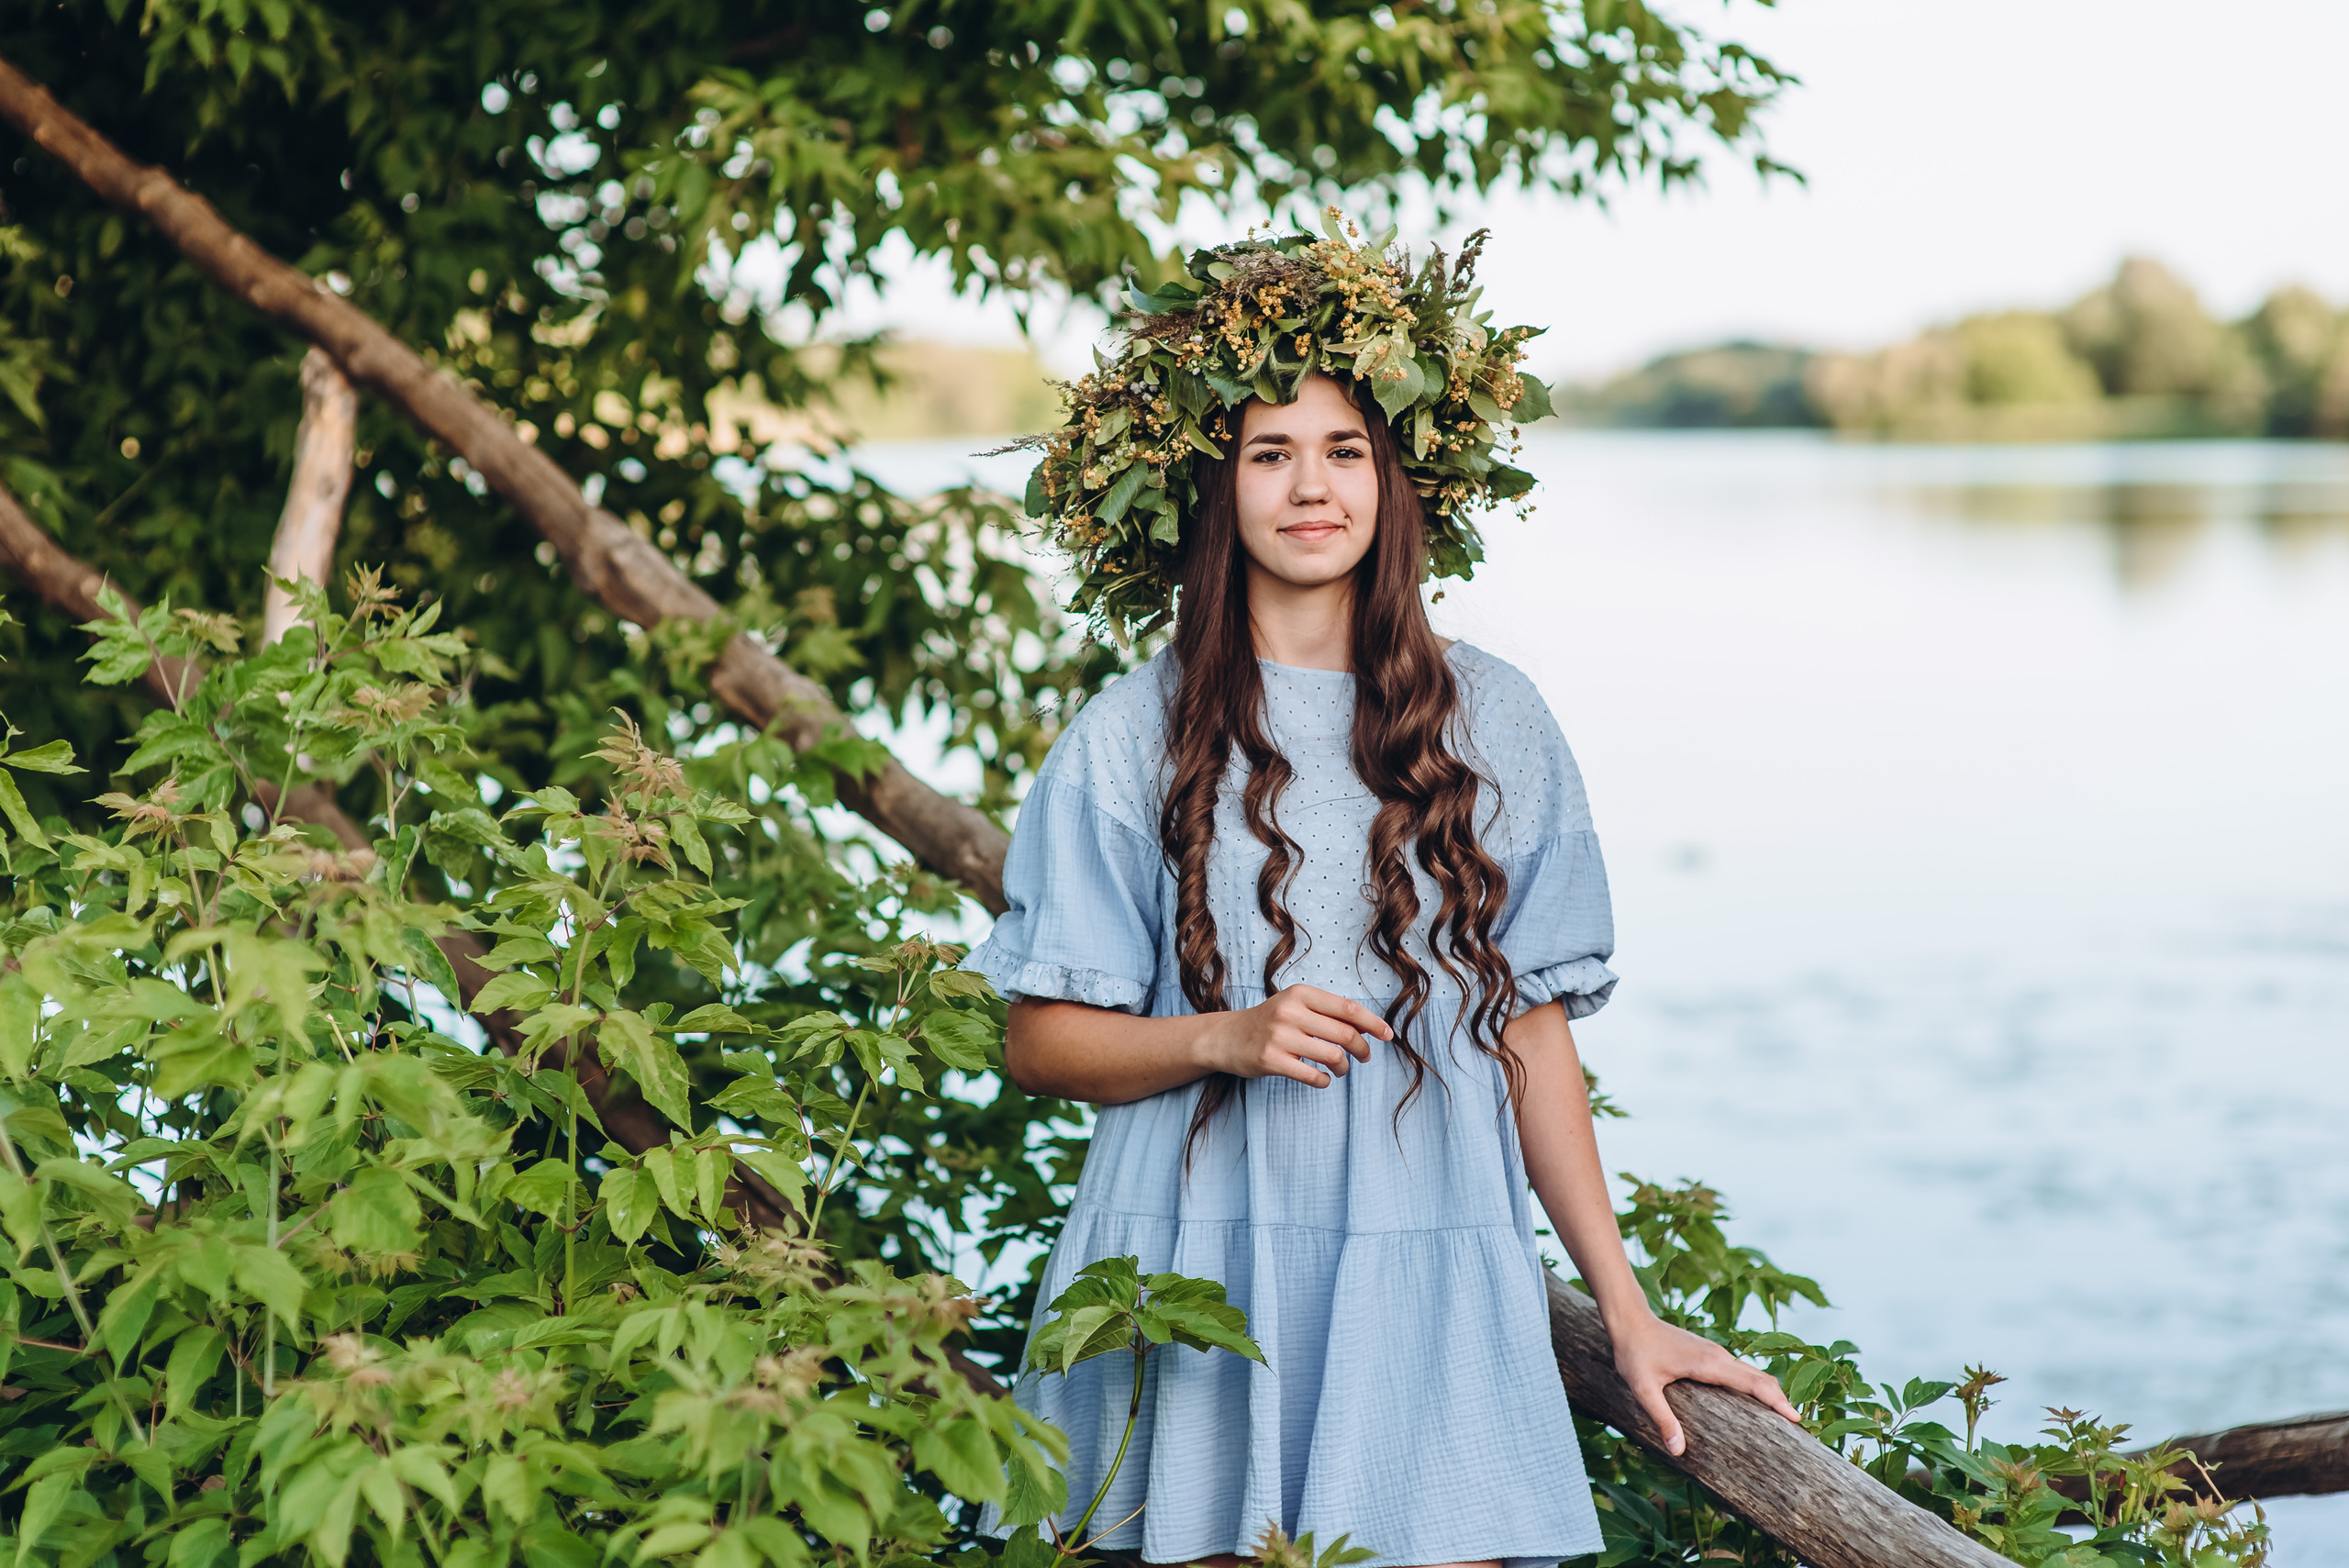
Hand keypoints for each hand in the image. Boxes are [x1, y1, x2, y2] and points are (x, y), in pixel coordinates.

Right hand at [1197, 984, 1391, 1088]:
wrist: (1226, 1037)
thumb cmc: (1269, 1021)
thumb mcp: (1295, 1006)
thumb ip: (1327, 1013)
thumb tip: (1368, 1027)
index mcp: (1300, 994)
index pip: (1347, 1008)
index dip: (1372, 1023)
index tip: (1387, 1035)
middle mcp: (1290, 1012)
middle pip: (1344, 1033)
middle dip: (1362, 1049)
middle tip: (1364, 1057)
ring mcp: (1279, 1037)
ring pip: (1332, 1056)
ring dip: (1344, 1067)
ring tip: (1342, 1069)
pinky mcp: (1271, 1061)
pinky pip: (1312, 1075)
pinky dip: (1324, 1080)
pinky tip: (1323, 1078)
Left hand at [1606, 1308, 1799, 1455]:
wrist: (1629, 1320)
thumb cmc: (1634, 1352)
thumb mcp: (1643, 1387)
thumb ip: (1661, 1417)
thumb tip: (1678, 1450)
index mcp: (1709, 1364)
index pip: (1753, 1383)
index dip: (1776, 1401)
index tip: (1796, 1419)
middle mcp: (1718, 1356)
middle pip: (1760, 1378)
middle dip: (1781, 1400)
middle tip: (1800, 1428)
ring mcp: (1715, 1353)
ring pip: (1752, 1373)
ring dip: (1770, 1393)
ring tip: (1785, 1419)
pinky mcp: (1709, 1354)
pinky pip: (1741, 1371)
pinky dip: (1756, 1386)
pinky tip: (1756, 1402)